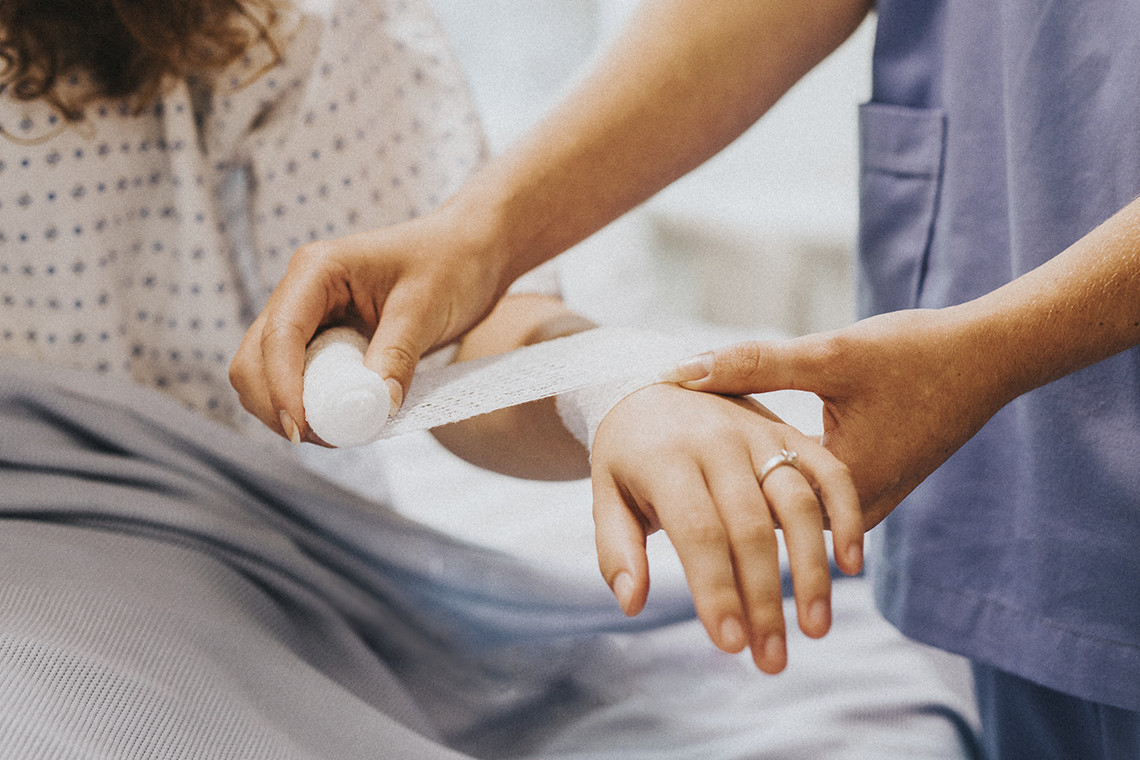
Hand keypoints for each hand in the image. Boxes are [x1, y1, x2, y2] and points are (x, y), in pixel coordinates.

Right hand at [229, 207, 508, 442]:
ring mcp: (308, 316)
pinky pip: (298, 379)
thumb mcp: (427, 308)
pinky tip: (343, 419)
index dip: (281, 388)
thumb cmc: (452, 264)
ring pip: (266, 373)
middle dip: (276, 404)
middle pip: (255, 359)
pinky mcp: (324, 339)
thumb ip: (398, 354)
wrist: (472, 252)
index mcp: (317, 270)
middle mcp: (301, 291)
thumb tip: (377, 406)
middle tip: (321, 440)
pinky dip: (310, 404)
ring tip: (336, 433)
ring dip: (288, 409)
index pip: (279, 335)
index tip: (301, 431)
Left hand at [590, 383, 863, 673]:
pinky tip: (851, 565)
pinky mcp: (789, 431)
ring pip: (798, 503)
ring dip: (812, 570)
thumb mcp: (604, 491)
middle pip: (750, 528)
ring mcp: (759, 433)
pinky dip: (845, 515)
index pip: (698, 531)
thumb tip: (630, 603)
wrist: (651, 385)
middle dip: (764, 600)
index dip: (717, 589)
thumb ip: (616, 547)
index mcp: (667, 458)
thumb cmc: (627, 453)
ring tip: (816, 629)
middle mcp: (718, 442)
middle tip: (771, 660)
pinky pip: (829, 471)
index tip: (730, 644)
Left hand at [663, 308, 1008, 526]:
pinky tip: (740, 465)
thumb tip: (680, 369)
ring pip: (790, 514)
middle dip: (716, 508)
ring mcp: (869, 499)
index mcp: (840, 483)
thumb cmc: (917, 353)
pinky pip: (812, 499)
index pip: (750, 512)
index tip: (639, 485)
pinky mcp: (874, 482)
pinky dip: (777, 486)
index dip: (695, 498)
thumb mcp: (830, 355)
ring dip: (747, 500)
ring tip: (684, 481)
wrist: (991, 357)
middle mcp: (856, 506)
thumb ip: (754, 364)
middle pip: (768, 523)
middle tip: (648, 496)